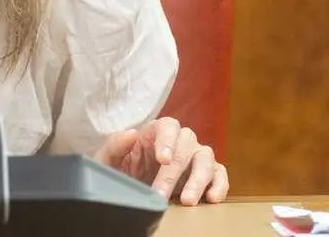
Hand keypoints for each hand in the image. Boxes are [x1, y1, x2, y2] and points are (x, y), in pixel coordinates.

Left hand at [93, 117, 228, 205]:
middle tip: (162, 194)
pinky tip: (211, 199)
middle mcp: (180, 141)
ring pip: (206, 159)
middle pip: (186, 146)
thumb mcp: (109, 160)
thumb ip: (114, 146)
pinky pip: (220, 174)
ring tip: (187, 201)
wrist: (130, 189)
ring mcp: (195, 157)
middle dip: (174, 173)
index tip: (162, 159)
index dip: (167, 141)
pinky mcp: (207, 174)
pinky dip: (219, 185)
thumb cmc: (121, 171)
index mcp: (156, 132)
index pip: (168, 127)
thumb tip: (131, 133)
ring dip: (198, 180)